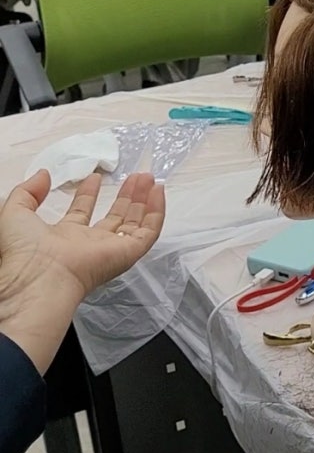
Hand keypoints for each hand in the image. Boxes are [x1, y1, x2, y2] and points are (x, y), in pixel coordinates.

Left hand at [0, 169, 164, 373]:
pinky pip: (148, 233)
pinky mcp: (126, 254)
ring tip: (149, 178)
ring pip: (134, 225)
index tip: (94, 177)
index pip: (82, 214)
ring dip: (143, 201)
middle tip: (134, 177)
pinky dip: (156, 213)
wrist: (39, 277)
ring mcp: (110, 250)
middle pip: (114, 219)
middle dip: (125, 196)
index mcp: (64, 238)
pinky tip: (158, 193)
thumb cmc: (25, 251)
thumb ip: (27, 192)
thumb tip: (43, 175)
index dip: (88, 194)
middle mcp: (89, 245)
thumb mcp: (15, 212)